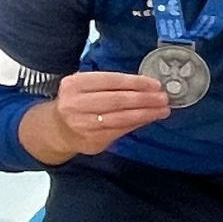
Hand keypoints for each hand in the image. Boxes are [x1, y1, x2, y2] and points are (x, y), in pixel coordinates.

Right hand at [32, 71, 169, 160]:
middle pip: (117, 100)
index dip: (136, 82)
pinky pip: (120, 130)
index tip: (155, 84)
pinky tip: (149, 118)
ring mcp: (83, 124)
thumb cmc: (79, 102)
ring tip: (163, 110)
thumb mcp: (86, 86)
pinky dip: (137, 123)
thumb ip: (110, 84)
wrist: (58, 128)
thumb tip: (147, 85)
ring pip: (121, 118)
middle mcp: (76, 104)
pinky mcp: (91, 140)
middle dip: (145, 99)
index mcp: (75, 84)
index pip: (111, 80)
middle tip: (164, 98)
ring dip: (146, 113)